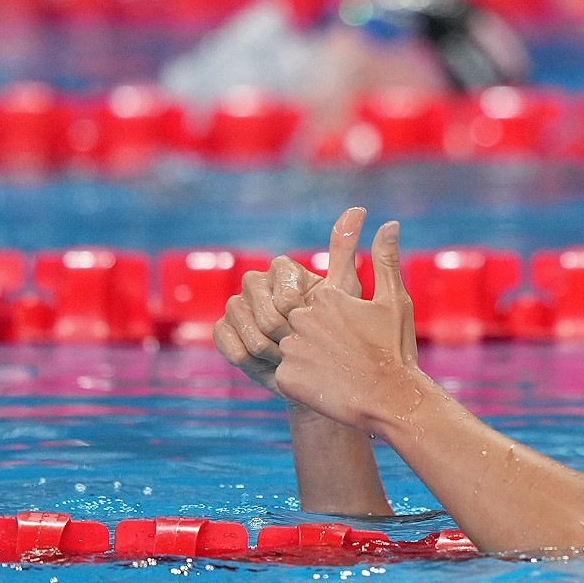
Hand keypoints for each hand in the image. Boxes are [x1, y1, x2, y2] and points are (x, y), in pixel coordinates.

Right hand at [213, 207, 367, 396]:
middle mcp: (257, 283)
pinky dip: (247, 356)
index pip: (281, 283)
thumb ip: (345, 251)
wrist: (320, 374)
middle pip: (256, 301)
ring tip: (286, 355)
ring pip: (239, 319)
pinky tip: (265, 363)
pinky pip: (225, 340)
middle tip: (299, 343)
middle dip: (280, 330)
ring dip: (265, 345)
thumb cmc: (339, 331)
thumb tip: (359, 208)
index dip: (294, 307)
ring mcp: (238, 305)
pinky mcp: (224, 330)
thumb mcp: (344, 293)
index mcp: (284, 270)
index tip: (313, 322)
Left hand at [275, 219, 422, 433]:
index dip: (339, 325)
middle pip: (302, 326)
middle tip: (348, 360)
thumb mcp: (395, 301)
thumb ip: (386, 260)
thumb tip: (390, 223)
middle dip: (321, 343)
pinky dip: (304, 383)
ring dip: (311, 362)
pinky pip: (287, 377)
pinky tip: (327, 388)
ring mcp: (291, 348)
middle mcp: (302, 318)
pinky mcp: (284, 378)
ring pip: (293, 351)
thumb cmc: (395, 350)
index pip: (319, 306)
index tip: (356, 340)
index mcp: (326, 297)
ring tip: (338, 375)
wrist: (392, 400)